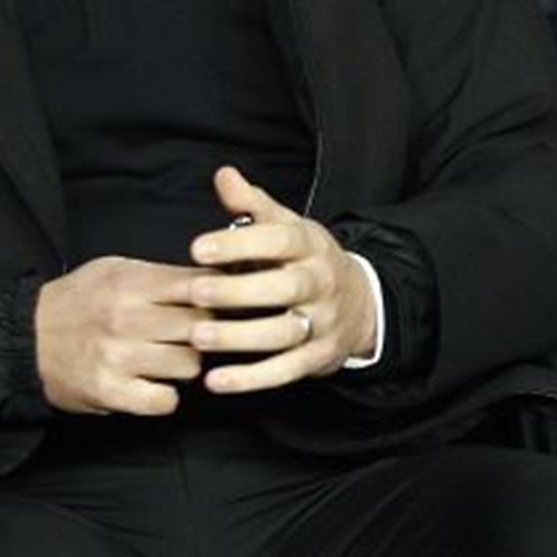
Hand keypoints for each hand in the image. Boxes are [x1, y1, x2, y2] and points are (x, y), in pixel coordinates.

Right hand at [35, 256, 209, 416]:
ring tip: (169, 359)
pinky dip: (165, 397)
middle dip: (205, 330)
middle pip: (201, 325)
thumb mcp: (114, 270)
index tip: (217, 301)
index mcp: (131, 283)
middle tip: (192, 333)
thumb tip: (210, 279)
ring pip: (190, 364)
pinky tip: (155, 385)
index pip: (199, 285)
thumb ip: (160, 274)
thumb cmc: (76, 303)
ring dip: (186, 364)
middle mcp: (127, 318)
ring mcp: (119, 357)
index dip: (216, 294)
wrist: (25, 339)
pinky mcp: (111, 391)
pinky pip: (164, 400)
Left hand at [185, 166, 378, 393]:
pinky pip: (286, 371)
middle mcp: (321, 283)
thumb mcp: (287, 227)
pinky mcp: (318, 358)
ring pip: (284, 333)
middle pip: (285, 287)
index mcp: (310, 246)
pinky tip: (215, 381)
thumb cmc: (307, 261)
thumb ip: (253, 204)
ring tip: (199, 336)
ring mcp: (322, 322)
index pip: (280, 240)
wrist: (360, 303)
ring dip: (240, 337)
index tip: (198, 247)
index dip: (240, 243)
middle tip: (195, 291)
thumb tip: (224, 175)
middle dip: (239, 291)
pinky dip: (251, 379)